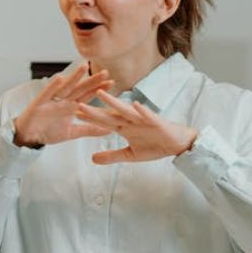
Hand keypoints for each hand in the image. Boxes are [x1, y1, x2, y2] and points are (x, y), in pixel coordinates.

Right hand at [13, 65, 113, 146]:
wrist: (28, 137)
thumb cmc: (48, 131)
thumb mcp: (72, 132)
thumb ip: (90, 130)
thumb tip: (109, 130)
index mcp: (71, 105)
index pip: (87, 95)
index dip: (99, 88)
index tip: (112, 82)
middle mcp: (62, 100)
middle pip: (80, 88)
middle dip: (92, 81)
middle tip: (105, 72)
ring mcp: (51, 100)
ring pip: (65, 87)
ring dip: (74, 77)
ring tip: (84, 66)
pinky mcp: (39, 103)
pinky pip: (46, 93)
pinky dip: (52, 86)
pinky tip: (59, 77)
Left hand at [74, 89, 197, 163]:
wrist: (177, 144)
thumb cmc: (155, 146)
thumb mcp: (130, 155)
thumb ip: (111, 156)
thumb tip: (92, 159)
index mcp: (124, 127)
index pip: (103, 122)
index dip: (89, 118)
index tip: (73, 114)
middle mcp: (130, 120)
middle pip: (109, 114)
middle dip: (94, 110)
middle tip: (77, 103)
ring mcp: (142, 119)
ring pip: (125, 109)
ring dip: (113, 102)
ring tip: (101, 93)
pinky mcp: (156, 121)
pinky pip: (148, 115)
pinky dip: (142, 111)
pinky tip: (136, 105)